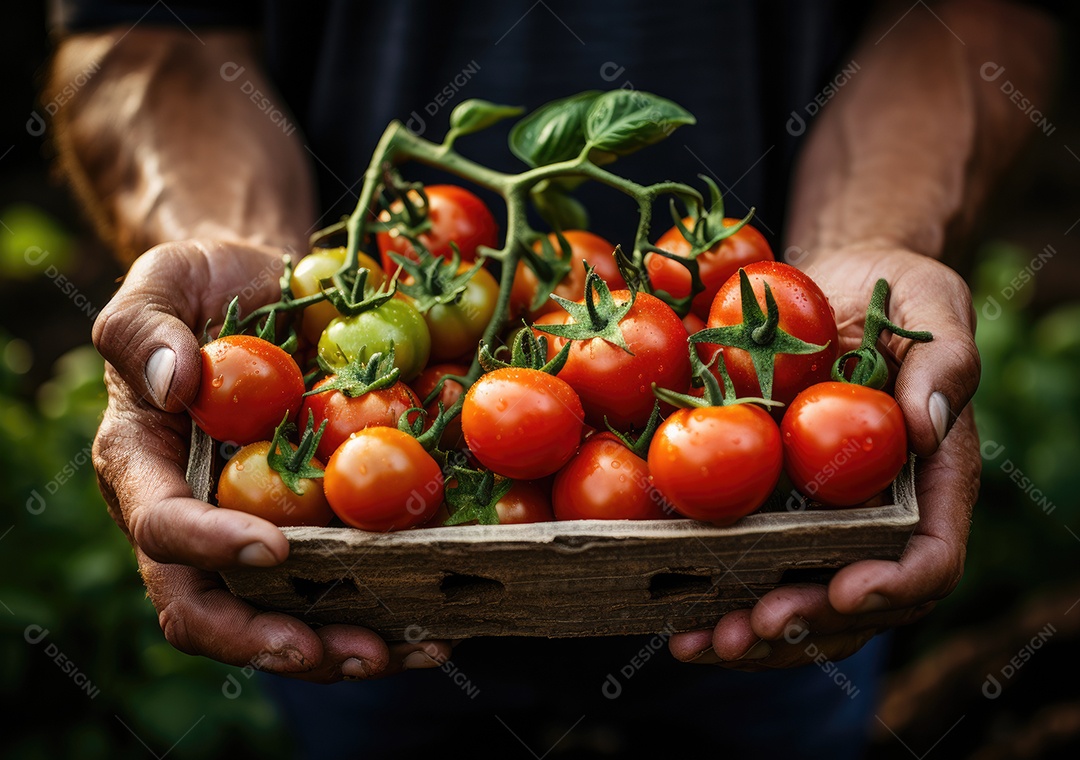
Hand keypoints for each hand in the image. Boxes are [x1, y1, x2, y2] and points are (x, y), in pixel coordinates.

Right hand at [92, 240, 450, 680]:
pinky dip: (396, 602)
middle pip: (220, 606)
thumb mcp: (162, 283)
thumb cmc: (203, 285)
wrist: (264, 288)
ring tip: (419, 649)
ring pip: (291, 610)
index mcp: (146, 470)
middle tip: (350, 650)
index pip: (162, 528)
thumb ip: (145, 328)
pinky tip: (449, 618)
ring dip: (351, 641)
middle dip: (279, 640)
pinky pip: (352, 574)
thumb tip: (174, 380)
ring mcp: (264, 524)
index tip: (270, 548)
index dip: (208, 547)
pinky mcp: (324, 518)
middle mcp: (201, 517)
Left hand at [670, 245, 980, 668]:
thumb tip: (930, 426)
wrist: (829, 291)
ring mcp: (820, 521)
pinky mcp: (766, 511)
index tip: (847, 588)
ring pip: (797, 602)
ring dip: (750, 635)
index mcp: (930, 484)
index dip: (894, 584)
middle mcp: (876, 518)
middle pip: (856, 603)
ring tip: (697, 644)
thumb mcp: (931, 305)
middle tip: (750, 631)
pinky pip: (745, 569)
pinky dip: (712, 600)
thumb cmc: (893, 295)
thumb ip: (944, 360)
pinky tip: (670, 618)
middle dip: (805, 625)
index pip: (931, 555)